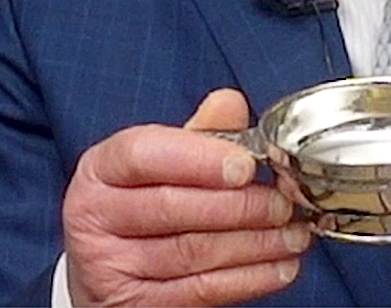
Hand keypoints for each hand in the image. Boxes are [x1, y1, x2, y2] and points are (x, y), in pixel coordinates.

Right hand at [63, 88, 312, 305]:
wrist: (103, 268)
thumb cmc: (137, 203)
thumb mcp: (156, 163)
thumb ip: (196, 135)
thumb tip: (230, 103)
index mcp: (101, 169)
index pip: (144, 155)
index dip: (198, 159)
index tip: (246, 165)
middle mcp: (95, 216)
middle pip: (172, 207)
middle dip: (239, 205)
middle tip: (285, 203)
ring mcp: (111, 265)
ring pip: (193, 252)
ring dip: (255, 244)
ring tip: (295, 234)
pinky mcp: (135, 304)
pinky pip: (200, 291)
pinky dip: (248, 279)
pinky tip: (279, 267)